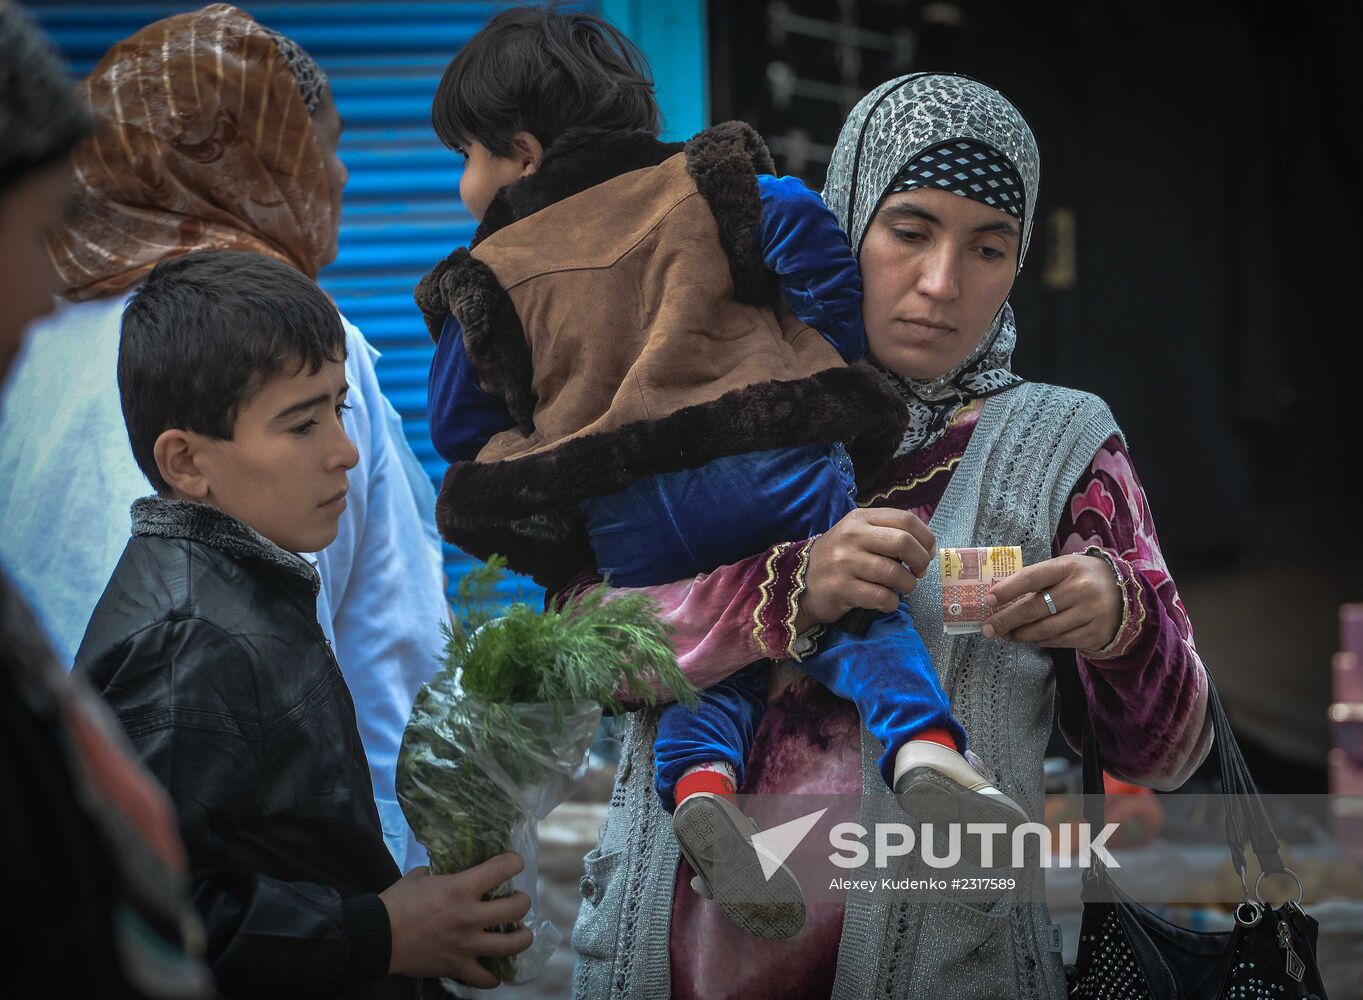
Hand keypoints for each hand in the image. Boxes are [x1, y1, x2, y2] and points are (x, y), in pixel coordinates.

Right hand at [381, 852, 533, 985]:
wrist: (376, 937)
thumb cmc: (396, 902)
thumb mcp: (420, 876)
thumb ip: (441, 873)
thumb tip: (450, 872)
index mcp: (460, 888)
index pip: (503, 869)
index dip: (514, 862)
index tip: (515, 863)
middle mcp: (470, 917)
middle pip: (516, 908)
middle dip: (523, 902)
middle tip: (518, 901)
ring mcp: (466, 945)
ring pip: (512, 945)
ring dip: (522, 937)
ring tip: (520, 933)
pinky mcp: (457, 967)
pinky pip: (486, 978)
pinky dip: (493, 976)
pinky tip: (494, 968)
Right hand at [794, 508, 935, 632]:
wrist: (800, 581)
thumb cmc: (838, 558)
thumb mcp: (857, 534)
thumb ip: (886, 532)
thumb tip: (925, 547)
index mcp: (860, 518)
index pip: (905, 519)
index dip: (925, 537)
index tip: (927, 552)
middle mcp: (852, 536)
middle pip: (903, 542)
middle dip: (920, 561)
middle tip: (918, 572)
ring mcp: (845, 563)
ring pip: (894, 573)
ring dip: (908, 585)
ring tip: (903, 588)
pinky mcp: (842, 589)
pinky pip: (881, 597)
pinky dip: (892, 602)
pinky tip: (887, 601)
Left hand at [980, 553, 1120, 653]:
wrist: (1126, 595)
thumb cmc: (1083, 578)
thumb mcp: (1065, 568)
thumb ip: (1038, 579)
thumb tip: (1000, 597)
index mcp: (1068, 567)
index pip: (1032, 577)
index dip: (1007, 589)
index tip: (988, 600)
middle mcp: (1080, 589)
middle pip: (1034, 608)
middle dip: (1006, 620)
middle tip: (988, 628)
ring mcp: (1089, 613)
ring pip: (1044, 629)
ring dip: (1020, 634)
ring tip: (1006, 634)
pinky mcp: (1094, 633)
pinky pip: (1058, 641)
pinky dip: (1039, 641)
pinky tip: (1028, 638)